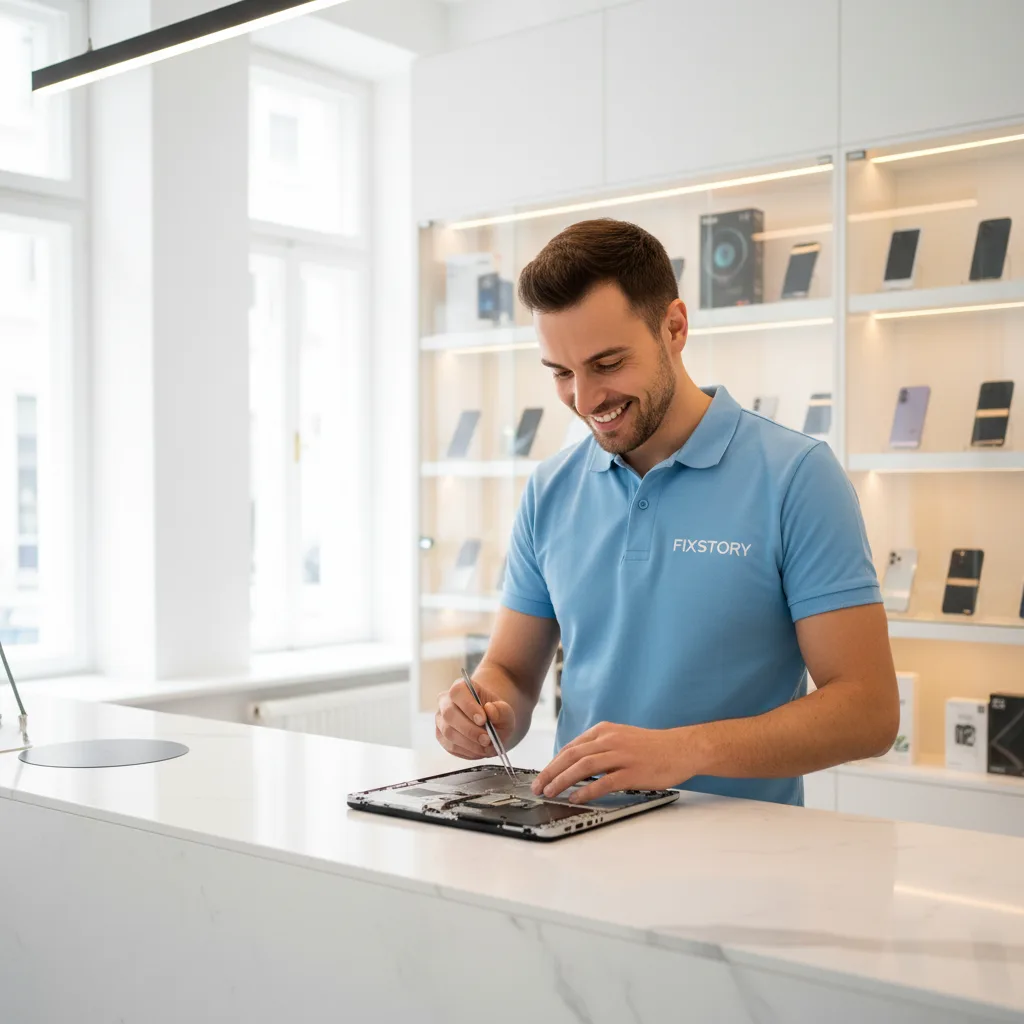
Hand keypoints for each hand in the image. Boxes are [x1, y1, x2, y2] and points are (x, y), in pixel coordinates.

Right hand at [435, 678, 515, 759]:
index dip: (468, 705)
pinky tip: (478, 750)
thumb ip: (501, 710)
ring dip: (469, 742)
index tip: (483, 719)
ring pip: (448, 732)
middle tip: (486, 739)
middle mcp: (446, 701)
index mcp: (461, 687)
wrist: (490, 726)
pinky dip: (466, 751)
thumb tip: (490, 709)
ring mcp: (441, 719)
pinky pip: (449, 745)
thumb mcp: (506, 712)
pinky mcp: (441, 736)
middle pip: (449, 713)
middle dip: (469, 729)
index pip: (457, 692)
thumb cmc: (496, 715)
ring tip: (485, 746)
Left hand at [531, 722, 699, 802]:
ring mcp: (621, 755)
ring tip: (550, 792)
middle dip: (551, 772)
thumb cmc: (651, 747)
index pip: (571, 747)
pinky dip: (586, 791)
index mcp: (604, 730)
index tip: (543, 775)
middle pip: (571, 755)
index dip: (553, 763)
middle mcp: (610, 739)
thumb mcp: (621, 737)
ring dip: (562, 780)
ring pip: (583, 767)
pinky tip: (575, 798)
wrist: (681, 748)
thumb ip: (599, 746)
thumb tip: (575, 762)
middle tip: (538, 786)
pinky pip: (603, 782)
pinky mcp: (632, 772)